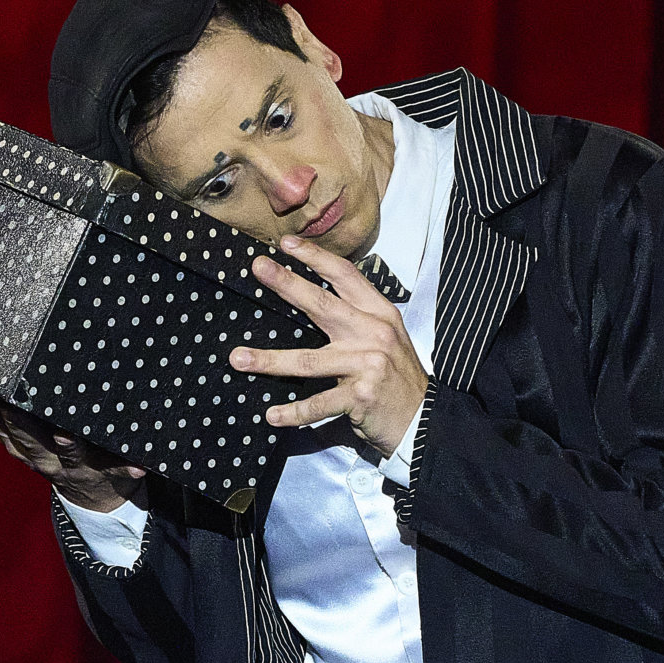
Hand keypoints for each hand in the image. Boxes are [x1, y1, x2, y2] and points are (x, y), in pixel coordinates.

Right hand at [0, 381, 145, 512]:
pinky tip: (139, 467)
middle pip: (28, 440)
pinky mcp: (109, 473)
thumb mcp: (19, 437)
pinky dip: (128, 469)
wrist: (96, 497)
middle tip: (11, 404)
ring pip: (70, 454)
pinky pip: (119, 471)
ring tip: (67, 436)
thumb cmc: (54, 452)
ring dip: (68, 447)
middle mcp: (46, 458)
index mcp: (23, 446)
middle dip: (19, 423)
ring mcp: (78, 467)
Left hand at [235, 234, 427, 458]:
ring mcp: (367, 365)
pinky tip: (272, 415)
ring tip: (238, 358)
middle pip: (322, 304)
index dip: (316, 257)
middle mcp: (374, 334)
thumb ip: (357, 319)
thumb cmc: (397, 378)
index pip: (346, 276)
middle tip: (258, 267)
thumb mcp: (386, 339)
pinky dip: (294, 412)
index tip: (287, 243)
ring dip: (269, 360)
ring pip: (308, 361)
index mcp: (379, 314)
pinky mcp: (359, 396)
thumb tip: (314, 301)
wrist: (424, 418)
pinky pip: (318, 404)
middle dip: (287, 284)